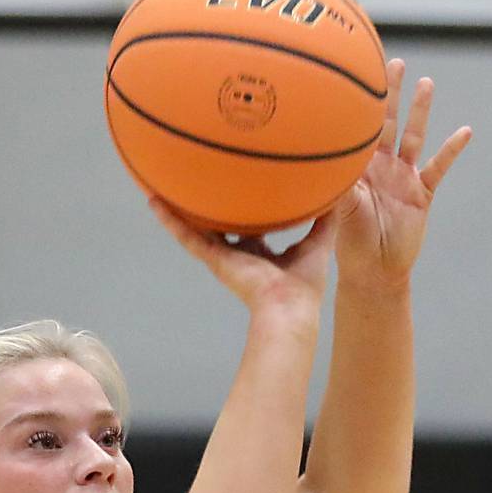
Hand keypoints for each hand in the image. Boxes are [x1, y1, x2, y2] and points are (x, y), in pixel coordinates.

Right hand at [148, 198, 334, 318]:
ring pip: (197, 229)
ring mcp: (225, 257)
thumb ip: (325, 220)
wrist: (290, 309)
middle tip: (197, 183)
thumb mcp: (319, 244)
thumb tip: (338, 191)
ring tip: (159, 188)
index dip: (246, 210)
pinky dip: (171, 221)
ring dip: (178, 211)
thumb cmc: (305, 286)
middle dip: (210, 209)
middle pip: (220, 226)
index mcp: (263, 254)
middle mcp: (241, 254)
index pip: (251, 227)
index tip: (241, 190)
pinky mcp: (215, 259)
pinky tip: (154, 202)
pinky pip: (188, 237)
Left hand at [331, 60, 471, 290]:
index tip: (355, 72)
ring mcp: (403, 177)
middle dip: (389, 93)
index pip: (356, 128)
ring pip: (413, 136)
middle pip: (386, 121)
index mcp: (357, 167)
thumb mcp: (342, 211)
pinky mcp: (422, 192)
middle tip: (391, 61)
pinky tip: (464, 131)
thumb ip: (338, 185)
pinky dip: (451, 149)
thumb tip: (326, 162)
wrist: (375, 272)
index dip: (356, 102)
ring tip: (426, 83)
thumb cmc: (350, 244)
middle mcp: (380, 166)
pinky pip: (439, 167)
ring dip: (420, 111)